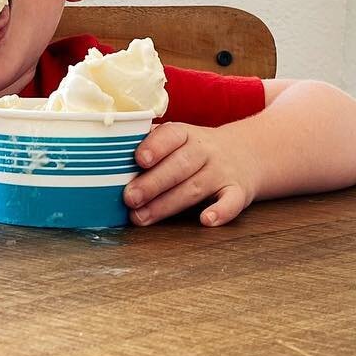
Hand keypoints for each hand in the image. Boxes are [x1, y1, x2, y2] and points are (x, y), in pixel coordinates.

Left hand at [123, 122, 258, 227]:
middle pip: (179, 165)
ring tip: (142, 217)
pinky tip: (206, 220)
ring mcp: (222, 172)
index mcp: (185, 135)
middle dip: (153, 183)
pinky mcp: (238, 191)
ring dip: (168, 204)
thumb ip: (148, 145)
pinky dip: (222, 211)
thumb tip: (106, 155)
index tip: (139, 160)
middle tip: (129, 198)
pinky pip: (232, 201)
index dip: (155, 146)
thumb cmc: (196, 151)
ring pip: (196, 187)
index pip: (171, 136)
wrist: (248, 153)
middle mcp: (205, 151)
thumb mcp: (177, 139)